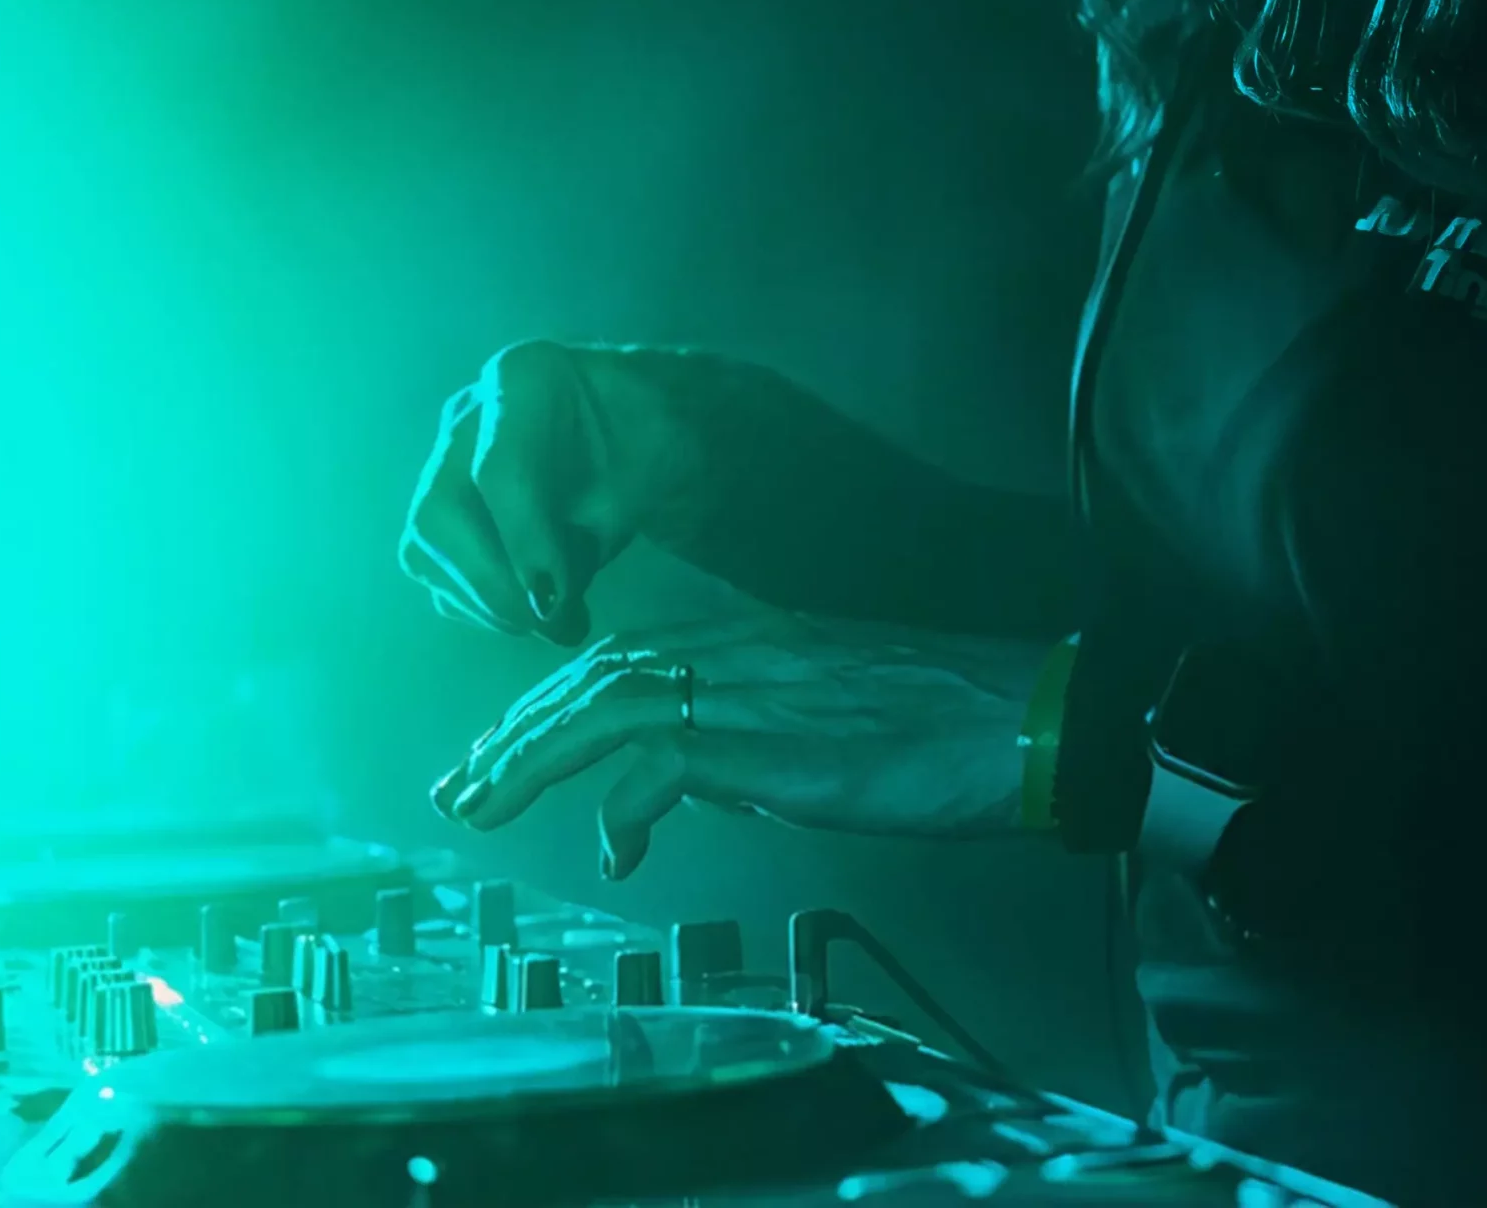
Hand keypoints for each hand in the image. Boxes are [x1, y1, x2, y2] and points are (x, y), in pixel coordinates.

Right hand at [398, 341, 704, 648]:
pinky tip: (535, 603)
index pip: (500, 469)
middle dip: (497, 586)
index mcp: (525, 379)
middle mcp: (466, 417)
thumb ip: (596, 528)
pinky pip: (438, 577)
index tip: (556, 599)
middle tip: (558, 624)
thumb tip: (546, 603)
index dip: (524, 543)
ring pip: (425, 552)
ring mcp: (440, 464)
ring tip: (560, 619)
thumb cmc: (645, 442)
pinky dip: (485, 607)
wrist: (630, 432)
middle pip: (442, 515)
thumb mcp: (644, 475)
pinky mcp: (434, 518)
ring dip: (491, 605)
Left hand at [428, 608, 1044, 877]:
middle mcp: (744, 652)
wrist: (1024, 718)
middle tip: (462, 786)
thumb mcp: (829, 723)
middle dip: (516, 732)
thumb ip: (754, 739)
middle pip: (596, 676)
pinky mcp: (781, 746)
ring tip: (488, 807)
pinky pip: (670, 762)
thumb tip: (692, 782)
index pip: (620, 655)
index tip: (498, 747)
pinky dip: (625, 801)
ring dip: (536, 758)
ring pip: (610, 707)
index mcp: (755, 639)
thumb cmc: (947, 724)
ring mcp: (759, 694)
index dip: (547, 702)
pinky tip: (613, 847)